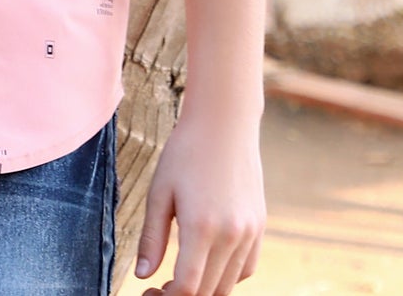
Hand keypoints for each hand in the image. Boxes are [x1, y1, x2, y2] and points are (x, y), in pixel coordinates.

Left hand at [134, 110, 264, 295]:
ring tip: (181, 276)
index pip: (188, 287)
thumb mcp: (159, 191)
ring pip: (229, 285)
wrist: (223, 123)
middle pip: (209, 291)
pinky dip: (227, 276)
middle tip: (160, 288)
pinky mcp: (260, 226)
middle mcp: (231, 235)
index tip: (151, 292)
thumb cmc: (185, 153)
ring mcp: (250, 232)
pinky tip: (207, 263)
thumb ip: (151, 238)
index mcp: (201, 227)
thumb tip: (143, 276)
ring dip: (205, 289)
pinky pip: (246, 268)